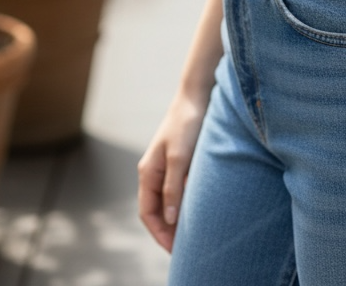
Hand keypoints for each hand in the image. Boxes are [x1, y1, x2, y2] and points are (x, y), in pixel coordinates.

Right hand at [137, 89, 208, 251]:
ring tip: (192, 232)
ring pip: (167, 200)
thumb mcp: (180, 157)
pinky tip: (198, 208)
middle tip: (186, 247)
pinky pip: (178, 189)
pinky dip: (184, 202)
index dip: (159, 233)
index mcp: (148, 171)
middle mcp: (154, 171)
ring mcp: (166, 166)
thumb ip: (173, 187)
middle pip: (156, 209)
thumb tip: (169, 218)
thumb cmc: (187, 123)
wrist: (197, 94)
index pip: (147, 212)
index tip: (174, 250)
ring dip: (176, 217)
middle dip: (167, 230)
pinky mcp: (180, 161)